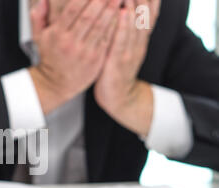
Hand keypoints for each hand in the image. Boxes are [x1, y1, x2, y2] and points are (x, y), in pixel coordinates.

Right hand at [29, 0, 121, 114]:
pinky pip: (107, 39)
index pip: (73, 9)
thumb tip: (42, 0)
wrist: (55, 84)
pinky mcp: (95, 59)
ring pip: (100, 27)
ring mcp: (84, 52)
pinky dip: (115, 27)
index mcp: (57, 34)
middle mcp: (71, 43)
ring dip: (111, 10)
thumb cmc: (49, 58)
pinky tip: (122, 16)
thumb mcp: (38, 38)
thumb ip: (39, 17)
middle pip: (89, 16)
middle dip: (101, 0)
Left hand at [94, 0, 160, 136]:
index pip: (149, 12)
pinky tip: (123, 13)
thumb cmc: (116, 70)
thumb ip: (127, 30)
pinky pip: (121, 42)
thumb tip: (125, 9)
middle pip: (144, 14)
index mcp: (140, 38)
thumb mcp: (125, 47)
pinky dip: (123, 27)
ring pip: (135, 25)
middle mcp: (138, 42)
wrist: (119, 98)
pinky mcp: (118, 62)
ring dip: (134, 5)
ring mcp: (130, 52)